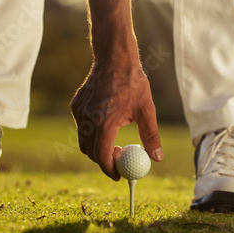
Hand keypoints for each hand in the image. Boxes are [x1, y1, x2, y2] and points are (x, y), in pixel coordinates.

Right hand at [71, 62, 162, 180]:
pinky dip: (91, 132)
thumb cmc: (132, 81)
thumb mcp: (146, 109)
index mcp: (104, 122)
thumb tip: (157, 158)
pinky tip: (106, 123)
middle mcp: (88, 118)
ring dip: (96, 147)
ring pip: (83, 140)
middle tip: (118, 160)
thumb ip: (151, 136)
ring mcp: (79, 111)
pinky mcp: (76, 105)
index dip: (109, 170)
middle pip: (90, 151)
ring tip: (114, 143)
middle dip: (103, 160)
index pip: (101, 156)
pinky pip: (81, 126)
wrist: (114, 56)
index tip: (119, 175)